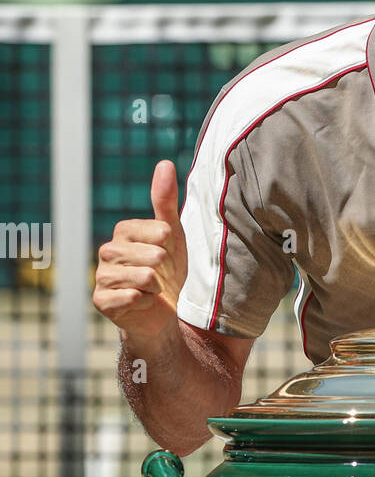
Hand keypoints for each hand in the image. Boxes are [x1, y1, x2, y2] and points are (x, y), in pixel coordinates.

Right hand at [93, 160, 188, 342]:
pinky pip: (133, 297)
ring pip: (146, 277)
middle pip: (155, 255)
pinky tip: (140, 303)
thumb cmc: (168, 272)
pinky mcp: (101, 300)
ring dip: (156, 288)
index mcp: (123, 231)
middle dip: (165, 271)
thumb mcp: (172, 235)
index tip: (166, 259)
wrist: (162, 313)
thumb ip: (165, 201)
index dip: (172, 250)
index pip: (161, 232)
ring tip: (150, 290)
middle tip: (159, 278)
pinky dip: (145, 303)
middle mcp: (107, 250)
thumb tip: (165, 163)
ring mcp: (101, 276)